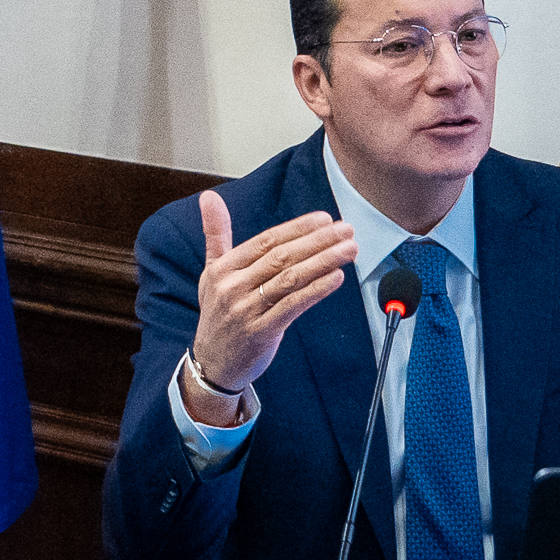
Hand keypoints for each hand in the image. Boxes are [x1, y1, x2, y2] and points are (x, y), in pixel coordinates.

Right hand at [186, 191, 357, 415]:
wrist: (213, 363)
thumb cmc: (218, 312)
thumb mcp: (212, 272)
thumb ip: (215, 234)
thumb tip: (209, 196)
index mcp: (223, 268)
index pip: (265, 241)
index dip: (297, 228)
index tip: (324, 219)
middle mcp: (233, 287)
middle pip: (282, 257)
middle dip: (318, 241)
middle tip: (346, 230)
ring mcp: (246, 310)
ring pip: (291, 279)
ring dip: (324, 261)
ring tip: (349, 250)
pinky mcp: (261, 332)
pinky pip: (293, 306)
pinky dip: (316, 290)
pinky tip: (336, 277)